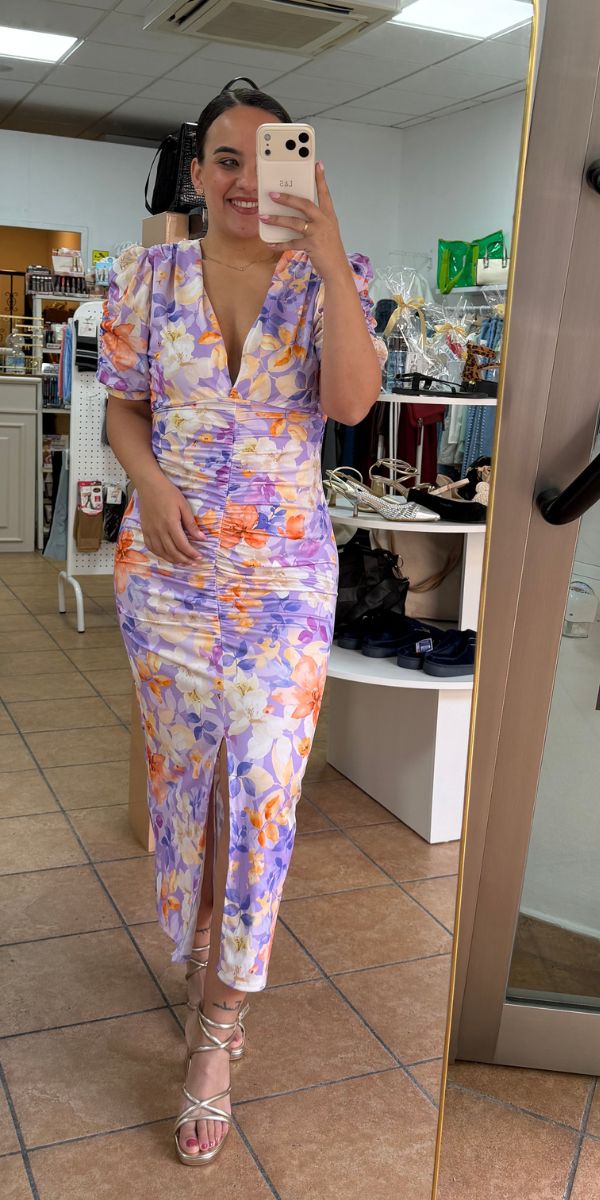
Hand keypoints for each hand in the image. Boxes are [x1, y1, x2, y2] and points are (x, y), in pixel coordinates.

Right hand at [137, 473, 204, 565]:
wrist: (149, 485)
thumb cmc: (168, 493)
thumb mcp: (184, 506)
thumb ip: (191, 524)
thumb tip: (201, 538)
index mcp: (170, 524)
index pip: (182, 544)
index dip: (191, 553)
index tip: (199, 557)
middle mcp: (159, 530)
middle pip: (172, 551)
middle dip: (184, 559)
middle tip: (193, 562)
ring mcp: (150, 531)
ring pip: (161, 552)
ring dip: (172, 560)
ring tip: (182, 562)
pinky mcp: (144, 530)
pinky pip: (151, 547)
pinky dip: (160, 554)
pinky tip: (167, 555)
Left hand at [259, 162, 347, 280]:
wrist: (337, 269)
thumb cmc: (330, 250)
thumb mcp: (326, 231)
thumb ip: (314, 220)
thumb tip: (293, 214)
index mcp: (328, 216)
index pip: (324, 193)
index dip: (320, 179)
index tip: (317, 164)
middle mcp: (324, 221)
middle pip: (305, 204)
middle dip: (288, 198)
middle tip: (273, 194)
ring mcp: (318, 233)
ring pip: (294, 222)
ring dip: (277, 219)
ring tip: (264, 217)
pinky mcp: (311, 246)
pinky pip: (291, 243)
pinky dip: (279, 243)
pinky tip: (269, 243)